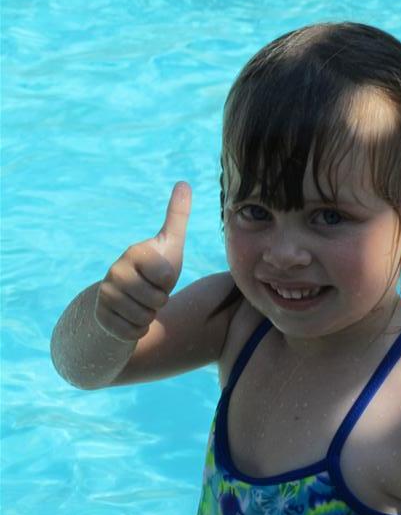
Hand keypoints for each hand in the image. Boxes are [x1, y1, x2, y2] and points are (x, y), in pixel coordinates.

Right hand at [95, 182, 191, 340]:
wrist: (127, 300)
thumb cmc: (154, 272)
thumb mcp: (170, 245)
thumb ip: (178, 216)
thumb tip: (184, 182)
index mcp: (134, 252)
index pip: (166, 274)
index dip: (168, 280)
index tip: (160, 275)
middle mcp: (115, 271)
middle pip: (157, 299)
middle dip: (159, 301)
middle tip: (150, 293)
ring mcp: (106, 295)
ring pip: (145, 317)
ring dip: (149, 316)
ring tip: (141, 304)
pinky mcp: (102, 318)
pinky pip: (133, 332)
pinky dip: (138, 330)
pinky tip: (131, 319)